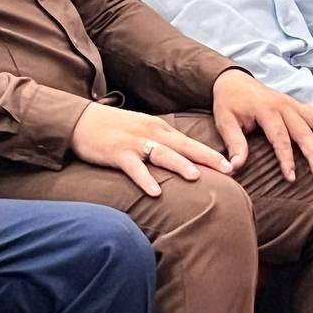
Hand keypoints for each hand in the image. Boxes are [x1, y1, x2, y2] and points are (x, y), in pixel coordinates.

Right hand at [70, 101, 232, 196]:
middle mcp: (151, 133)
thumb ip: (161, 143)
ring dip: (180, 164)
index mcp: (159, 128)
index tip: (231, 165)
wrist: (81, 120)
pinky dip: (145, 179)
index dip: (211, 153)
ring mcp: (134, 142)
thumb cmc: (113, 129)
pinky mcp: (117, 153)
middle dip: (207, 158)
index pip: (190, 142)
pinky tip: (155, 192)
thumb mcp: (142, 131)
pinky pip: (134, 167)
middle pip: (183, 146)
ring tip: (197, 177)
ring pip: (162, 154)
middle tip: (228, 170)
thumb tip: (182, 160)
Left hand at [211, 69, 312, 182]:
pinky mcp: (298, 104)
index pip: (279, 137)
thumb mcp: (224, 122)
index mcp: (266, 110)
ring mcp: (293, 103)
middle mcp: (284, 105)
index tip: (291, 178)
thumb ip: (234, 144)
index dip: (286, 158)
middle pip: (303, 130)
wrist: (233, 79)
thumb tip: (235, 167)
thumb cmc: (229, 103)